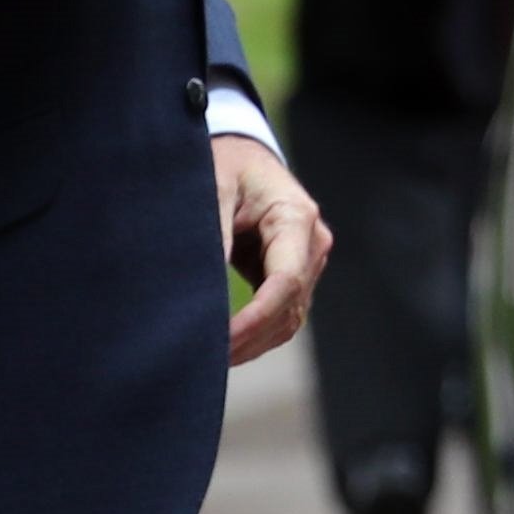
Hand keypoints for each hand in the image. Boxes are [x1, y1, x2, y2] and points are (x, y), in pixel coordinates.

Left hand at [214, 131, 328, 365]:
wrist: (243, 154)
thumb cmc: (227, 166)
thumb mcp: (215, 190)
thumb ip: (214, 234)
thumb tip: (202, 291)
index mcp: (296, 218)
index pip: (286, 282)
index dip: (254, 319)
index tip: (219, 340)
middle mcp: (312, 243)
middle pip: (289, 307)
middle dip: (250, 338)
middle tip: (203, 359)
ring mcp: (308, 260)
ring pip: (289, 318)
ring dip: (254, 343)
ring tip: (210, 359)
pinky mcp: (296, 272)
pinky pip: (283, 313)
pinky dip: (258, 334)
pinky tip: (227, 346)